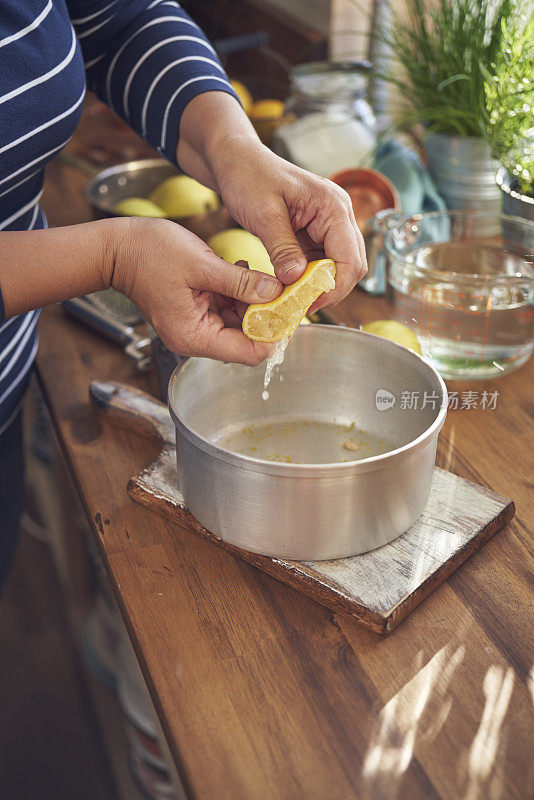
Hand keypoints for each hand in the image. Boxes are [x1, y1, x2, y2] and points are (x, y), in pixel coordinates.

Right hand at [111, 218, 281, 364]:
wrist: (117, 249)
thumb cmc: (149, 255)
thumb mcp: (203, 265)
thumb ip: (241, 283)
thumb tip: (275, 292)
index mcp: (195, 337)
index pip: (249, 353)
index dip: (274, 334)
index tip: (290, 310)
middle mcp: (195, 339)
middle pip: (246, 340)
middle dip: (265, 314)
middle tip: (280, 286)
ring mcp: (195, 327)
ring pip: (239, 324)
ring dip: (252, 300)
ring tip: (252, 271)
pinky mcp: (195, 313)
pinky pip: (225, 311)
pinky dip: (237, 294)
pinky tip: (239, 271)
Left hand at [179, 93, 366, 312]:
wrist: (236, 161)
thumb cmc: (248, 176)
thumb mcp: (263, 214)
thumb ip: (282, 248)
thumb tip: (296, 279)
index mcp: (332, 206)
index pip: (349, 258)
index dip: (333, 287)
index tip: (307, 304)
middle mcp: (338, 215)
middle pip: (350, 266)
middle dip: (329, 290)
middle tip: (299, 307)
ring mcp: (328, 225)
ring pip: (336, 268)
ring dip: (318, 287)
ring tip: (291, 300)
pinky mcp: (314, 235)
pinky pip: (319, 264)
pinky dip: (307, 279)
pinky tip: (289, 288)